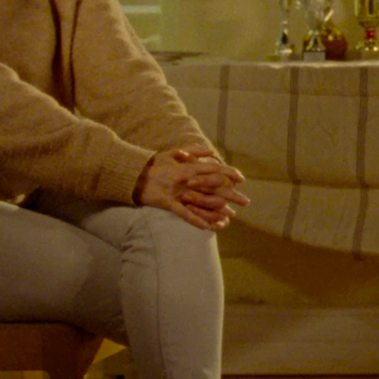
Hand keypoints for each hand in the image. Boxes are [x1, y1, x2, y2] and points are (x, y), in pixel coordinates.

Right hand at [135, 147, 250, 231]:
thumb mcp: (175, 152)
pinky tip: (207, 227)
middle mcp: (186, 178)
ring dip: (217, 210)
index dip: (229, 174)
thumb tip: (211, 152)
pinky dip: (195, 220)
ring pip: (202, 201)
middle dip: (231, 195)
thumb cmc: (156, 162)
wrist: (133, 173)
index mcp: (189, 165)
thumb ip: (194, 150)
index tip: (242, 180)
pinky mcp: (167, 202)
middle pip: (213, 187)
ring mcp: (177, 191)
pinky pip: (183, 213)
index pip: (214, 169)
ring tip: (231, 217)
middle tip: (245, 202)